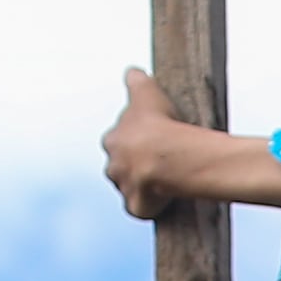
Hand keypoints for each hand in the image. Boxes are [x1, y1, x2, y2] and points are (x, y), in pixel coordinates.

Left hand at [102, 69, 249, 220]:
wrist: (168, 159)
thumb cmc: (159, 125)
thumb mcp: (147, 91)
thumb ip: (136, 80)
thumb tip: (132, 71)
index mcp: (112, 139)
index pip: (119, 140)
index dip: (136, 140)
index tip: (153, 140)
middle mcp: (112, 165)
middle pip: (120, 167)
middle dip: (135, 166)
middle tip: (160, 163)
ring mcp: (124, 188)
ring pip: (130, 188)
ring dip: (143, 186)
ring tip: (166, 183)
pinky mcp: (136, 207)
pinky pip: (141, 208)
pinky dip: (151, 206)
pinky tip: (166, 200)